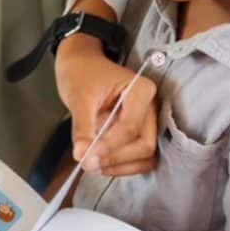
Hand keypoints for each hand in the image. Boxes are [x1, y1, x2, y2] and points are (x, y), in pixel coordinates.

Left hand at [55, 34, 156, 176]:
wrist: (81, 64)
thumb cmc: (82, 73)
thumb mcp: (78, 97)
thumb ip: (82, 127)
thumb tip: (82, 154)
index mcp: (141, 89)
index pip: (130, 127)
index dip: (109, 146)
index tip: (86, 155)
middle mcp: (150, 106)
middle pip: (145, 145)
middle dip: (117, 158)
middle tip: (88, 162)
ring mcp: (147, 122)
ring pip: (146, 156)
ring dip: (120, 166)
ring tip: (92, 163)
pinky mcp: (139, 133)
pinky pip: (139, 158)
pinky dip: (121, 165)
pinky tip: (100, 162)